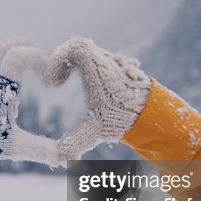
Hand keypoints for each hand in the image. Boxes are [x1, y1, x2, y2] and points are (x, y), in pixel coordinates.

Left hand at [0, 38, 59, 167]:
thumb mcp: (16, 147)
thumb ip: (41, 150)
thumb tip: (65, 158)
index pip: (16, 57)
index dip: (35, 56)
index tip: (46, 70)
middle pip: (6, 46)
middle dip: (28, 47)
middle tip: (43, 58)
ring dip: (16, 47)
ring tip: (33, 58)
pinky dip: (6, 52)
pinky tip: (18, 63)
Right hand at [45, 36, 152, 160]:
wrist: (149, 111)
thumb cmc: (122, 117)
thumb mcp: (95, 130)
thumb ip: (76, 142)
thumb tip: (61, 158)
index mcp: (96, 68)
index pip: (74, 47)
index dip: (56, 59)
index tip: (52, 83)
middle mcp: (102, 58)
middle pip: (75, 42)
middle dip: (58, 57)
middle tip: (53, 77)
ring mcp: (107, 59)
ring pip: (83, 47)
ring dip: (68, 61)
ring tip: (61, 79)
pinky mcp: (109, 63)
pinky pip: (90, 53)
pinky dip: (77, 62)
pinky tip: (74, 79)